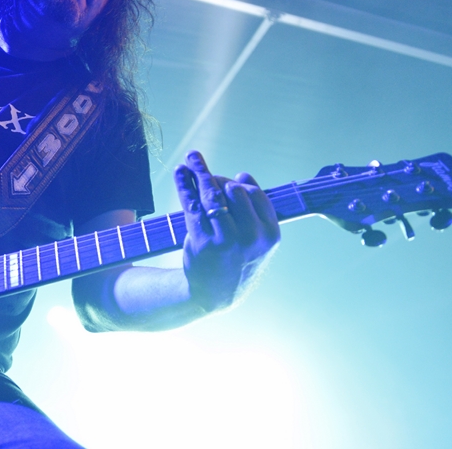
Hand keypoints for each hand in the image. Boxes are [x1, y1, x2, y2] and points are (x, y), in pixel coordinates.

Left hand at [174, 150, 279, 311]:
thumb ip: (255, 210)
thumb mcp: (258, 241)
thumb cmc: (237, 261)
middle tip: (206, 177)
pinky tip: (180, 172)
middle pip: (234, 191)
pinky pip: (192, 205)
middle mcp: (251, 237)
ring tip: (191, 157)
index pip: (255, 194)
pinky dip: (185, 185)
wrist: (215, 294)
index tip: (229, 181)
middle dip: (219, 179)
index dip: (240, 183)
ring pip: (212, 195)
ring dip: (200, 171)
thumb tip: (242, 175)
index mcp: (270, 234)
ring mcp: (226, 240)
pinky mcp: (202, 242)